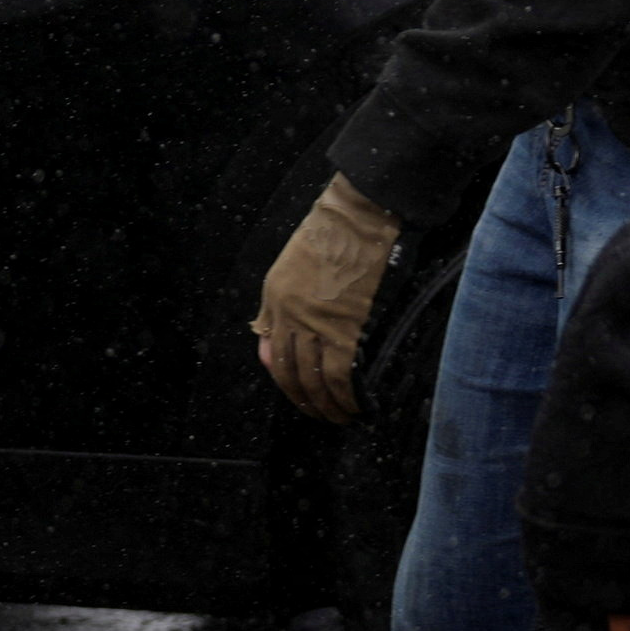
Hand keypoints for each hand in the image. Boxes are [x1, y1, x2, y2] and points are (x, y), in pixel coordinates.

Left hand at [254, 174, 398, 424]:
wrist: (361, 214)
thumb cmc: (333, 234)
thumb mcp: (290, 268)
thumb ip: (278, 308)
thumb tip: (268, 350)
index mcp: (275, 300)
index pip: (274, 357)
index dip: (288, 384)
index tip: (303, 397)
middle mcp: (290, 315)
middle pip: (292, 375)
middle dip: (307, 402)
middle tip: (323, 416)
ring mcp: (317, 323)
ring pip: (316, 380)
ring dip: (329, 406)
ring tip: (343, 417)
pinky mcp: (347, 326)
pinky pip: (341, 374)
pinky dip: (347, 396)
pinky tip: (357, 405)